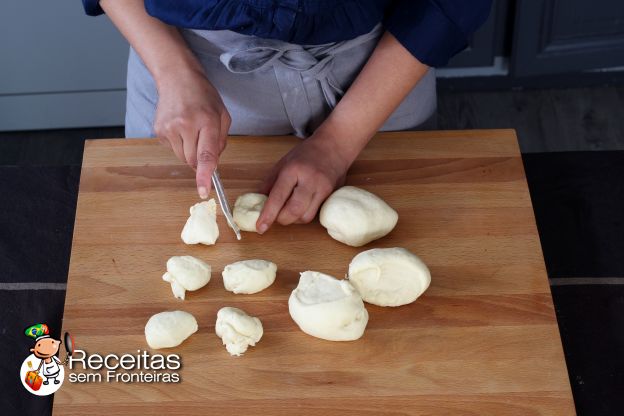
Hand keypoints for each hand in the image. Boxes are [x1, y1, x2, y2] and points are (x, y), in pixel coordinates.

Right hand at [153, 69, 230, 198]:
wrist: (176, 78)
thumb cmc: (203, 96)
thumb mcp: (222, 115)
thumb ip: (221, 141)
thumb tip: (213, 164)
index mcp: (207, 120)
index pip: (206, 154)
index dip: (205, 175)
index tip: (204, 191)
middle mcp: (186, 124)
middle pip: (193, 161)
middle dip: (201, 158)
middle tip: (203, 139)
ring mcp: (169, 128)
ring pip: (182, 158)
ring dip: (189, 151)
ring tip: (191, 129)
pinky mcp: (159, 131)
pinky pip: (173, 149)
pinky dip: (180, 144)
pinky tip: (181, 127)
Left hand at [256, 131, 357, 232]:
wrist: (335, 146)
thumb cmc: (306, 154)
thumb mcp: (283, 163)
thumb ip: (270, 183)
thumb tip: (259, 202)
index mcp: (293, 170)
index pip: (278, 197)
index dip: (268, 214)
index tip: (260, 227)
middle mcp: (309, 180)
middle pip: (293, 211)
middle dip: (281, 219)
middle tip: (276, 216)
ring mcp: (322, 188)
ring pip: (305, 217)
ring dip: (293, 219)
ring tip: (289, 209)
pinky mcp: (330, 195)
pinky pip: (314, 213)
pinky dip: (303, 215)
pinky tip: (300, 207)